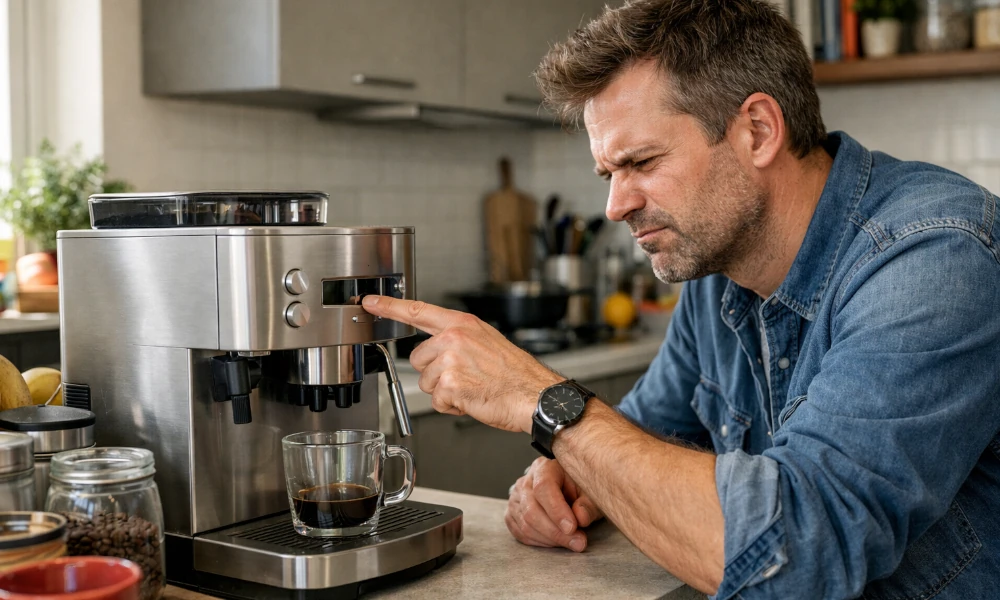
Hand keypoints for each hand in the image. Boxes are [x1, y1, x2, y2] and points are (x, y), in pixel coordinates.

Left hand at [362, 295, 561, 432]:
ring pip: (426, 382)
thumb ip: (460, 341)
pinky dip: (452, 406)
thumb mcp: (488, 343)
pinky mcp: (449, 384)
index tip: (370, 303)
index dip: (389, 307)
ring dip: (446, 392)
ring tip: (473, 388)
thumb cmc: (516, 375)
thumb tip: (438, 351)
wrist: (535, 395)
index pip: (417, 311)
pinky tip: (472, 399)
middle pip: (418, 359)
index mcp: (462, 325)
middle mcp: (453, 338)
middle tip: (466, 377)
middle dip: (436, 373)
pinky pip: (437, 401)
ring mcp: (450, 360)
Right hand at [505, 457, 602, 551]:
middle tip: (578, 542)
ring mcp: (516, 498)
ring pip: (526, 525)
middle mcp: (526, 481)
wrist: (568, 490)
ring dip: (551, 540)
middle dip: (556, 531)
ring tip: (573, 542)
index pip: (543, 487)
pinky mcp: (512, 515)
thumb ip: (588, 504)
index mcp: (544, 467)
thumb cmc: (580, 489)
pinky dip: (541, 542)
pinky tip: (558, 541)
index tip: (572, 527)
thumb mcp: (591, 492)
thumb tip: (581, 517)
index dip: (556, 510)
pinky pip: (521, 534)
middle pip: (532, 510)